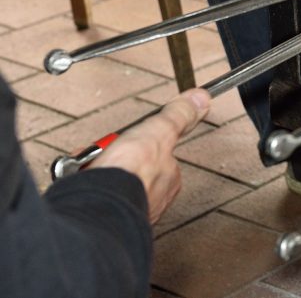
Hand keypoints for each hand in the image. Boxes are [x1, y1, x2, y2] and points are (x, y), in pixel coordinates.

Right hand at [89, 88, 210, 222]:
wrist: (99, 211)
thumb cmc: (129, 176)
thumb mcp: (158, 131)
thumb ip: (177, 116)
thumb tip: (200, 99)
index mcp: (168, 178)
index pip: (154, 153)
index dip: (135, 141)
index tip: (123, 140)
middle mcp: (153, 198)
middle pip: (130, 167)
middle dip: (111, 158)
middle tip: (99, 155)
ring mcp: (130, 210)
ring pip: (110, 183)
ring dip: (94, 172)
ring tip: (88, 169)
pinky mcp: (106, 220)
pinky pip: (93, 198)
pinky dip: (84, 189)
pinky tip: (81, 185)